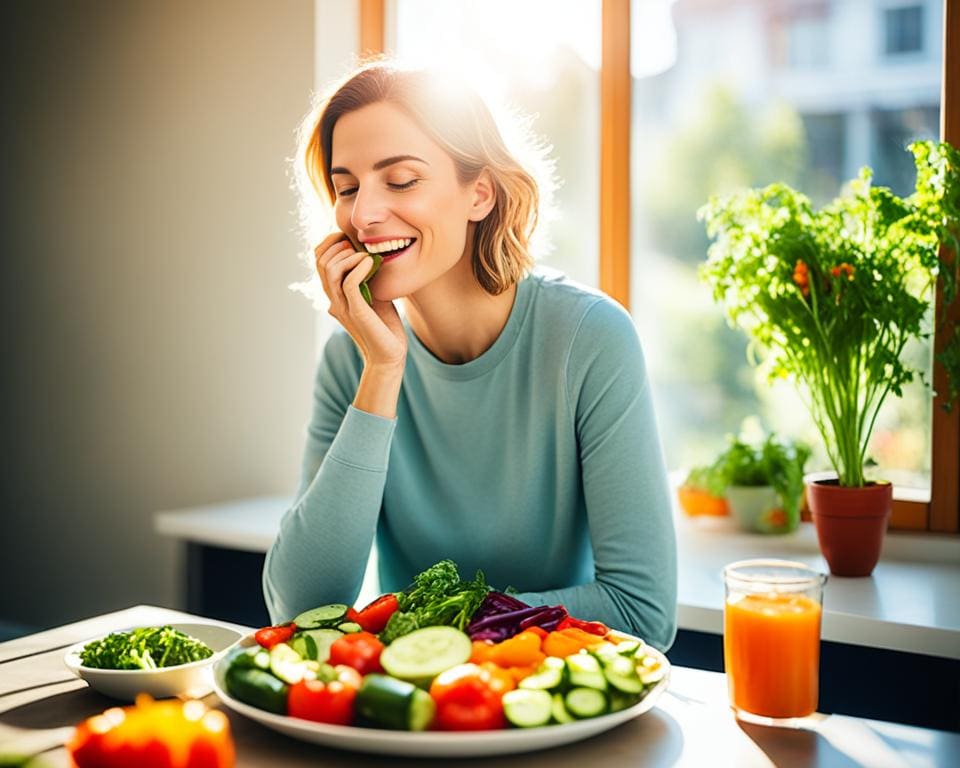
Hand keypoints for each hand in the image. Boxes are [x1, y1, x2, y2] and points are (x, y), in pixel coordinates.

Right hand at [314, 232, 407, 370]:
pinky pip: (349, 283)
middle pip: (321, 262)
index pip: (319, 261)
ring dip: (348, 255)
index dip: (329, 243)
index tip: (348, 236)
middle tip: (356, 244)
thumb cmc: (384, 326)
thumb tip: (367, 255)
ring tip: (365, 254)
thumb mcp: (373, 294)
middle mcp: (333, 299)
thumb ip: (365, 277)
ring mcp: (342, 306)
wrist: (389, 355)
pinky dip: (359, 267)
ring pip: (330, 270)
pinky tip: (370, 263)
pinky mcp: (356, 312)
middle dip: (337, 245)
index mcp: (334, 294)